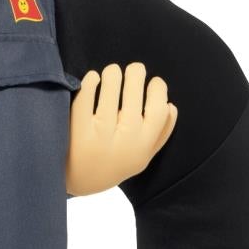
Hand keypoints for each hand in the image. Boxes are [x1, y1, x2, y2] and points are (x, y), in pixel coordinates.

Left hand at [65, 62, 177, 196]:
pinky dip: (91, 81)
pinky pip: (86, 96)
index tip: (154, 81)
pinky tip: (93, 78)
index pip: (158, 110)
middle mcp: (124, 139)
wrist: (79, 181)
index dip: (158, 90)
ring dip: (113, 74)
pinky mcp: (77, 128)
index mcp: (143, 145)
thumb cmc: (114, 163)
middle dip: (136, 75)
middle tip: (135, 68)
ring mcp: (99, 134)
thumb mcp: (141, 157)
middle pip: (134, 96)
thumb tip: (171, 105)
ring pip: (110, 92)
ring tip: (113, 71)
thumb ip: (160, 134)